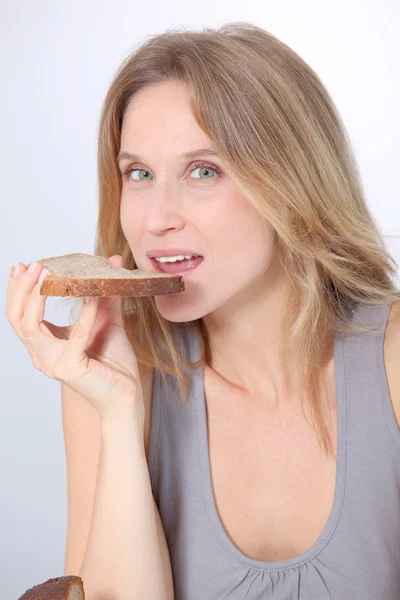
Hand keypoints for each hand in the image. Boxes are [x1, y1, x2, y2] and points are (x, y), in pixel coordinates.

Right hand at [6, 255, 143, 422]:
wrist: (127, 395)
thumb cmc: (114, 363)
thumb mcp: (105, 320)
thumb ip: (105, 292)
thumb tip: (112, 260)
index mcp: (43, 345)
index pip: (19, 315)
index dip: (17, 289)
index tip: (23, 266)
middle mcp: (42, 355)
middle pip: (17, 317)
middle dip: (22, 288)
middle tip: (36, 265)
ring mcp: (52, 363)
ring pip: (30, 326)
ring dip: (38, 297)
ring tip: (52, 274)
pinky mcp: (70, 368)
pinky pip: (73, 336)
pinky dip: (84, 314)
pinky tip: (92, 296)